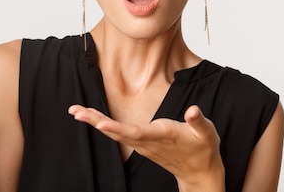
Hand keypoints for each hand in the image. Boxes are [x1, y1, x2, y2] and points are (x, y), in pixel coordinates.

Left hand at [68, 104, 224, 190]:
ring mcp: (142, 144)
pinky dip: (103, 125)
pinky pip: (118, 133)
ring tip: (76, 111)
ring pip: (114, 132)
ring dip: (95, 121)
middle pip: (117, 131)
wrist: (199, 173)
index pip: (136, 133)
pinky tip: (93, 118)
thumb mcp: (207, 134)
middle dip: (96, 121)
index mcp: (162, 136)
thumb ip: (199, 122)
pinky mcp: (141, 143)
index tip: (100, 124)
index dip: (117, 128)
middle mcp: (148, 141)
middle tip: (76, 111)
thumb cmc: (203, 149)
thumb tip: (193, 110)